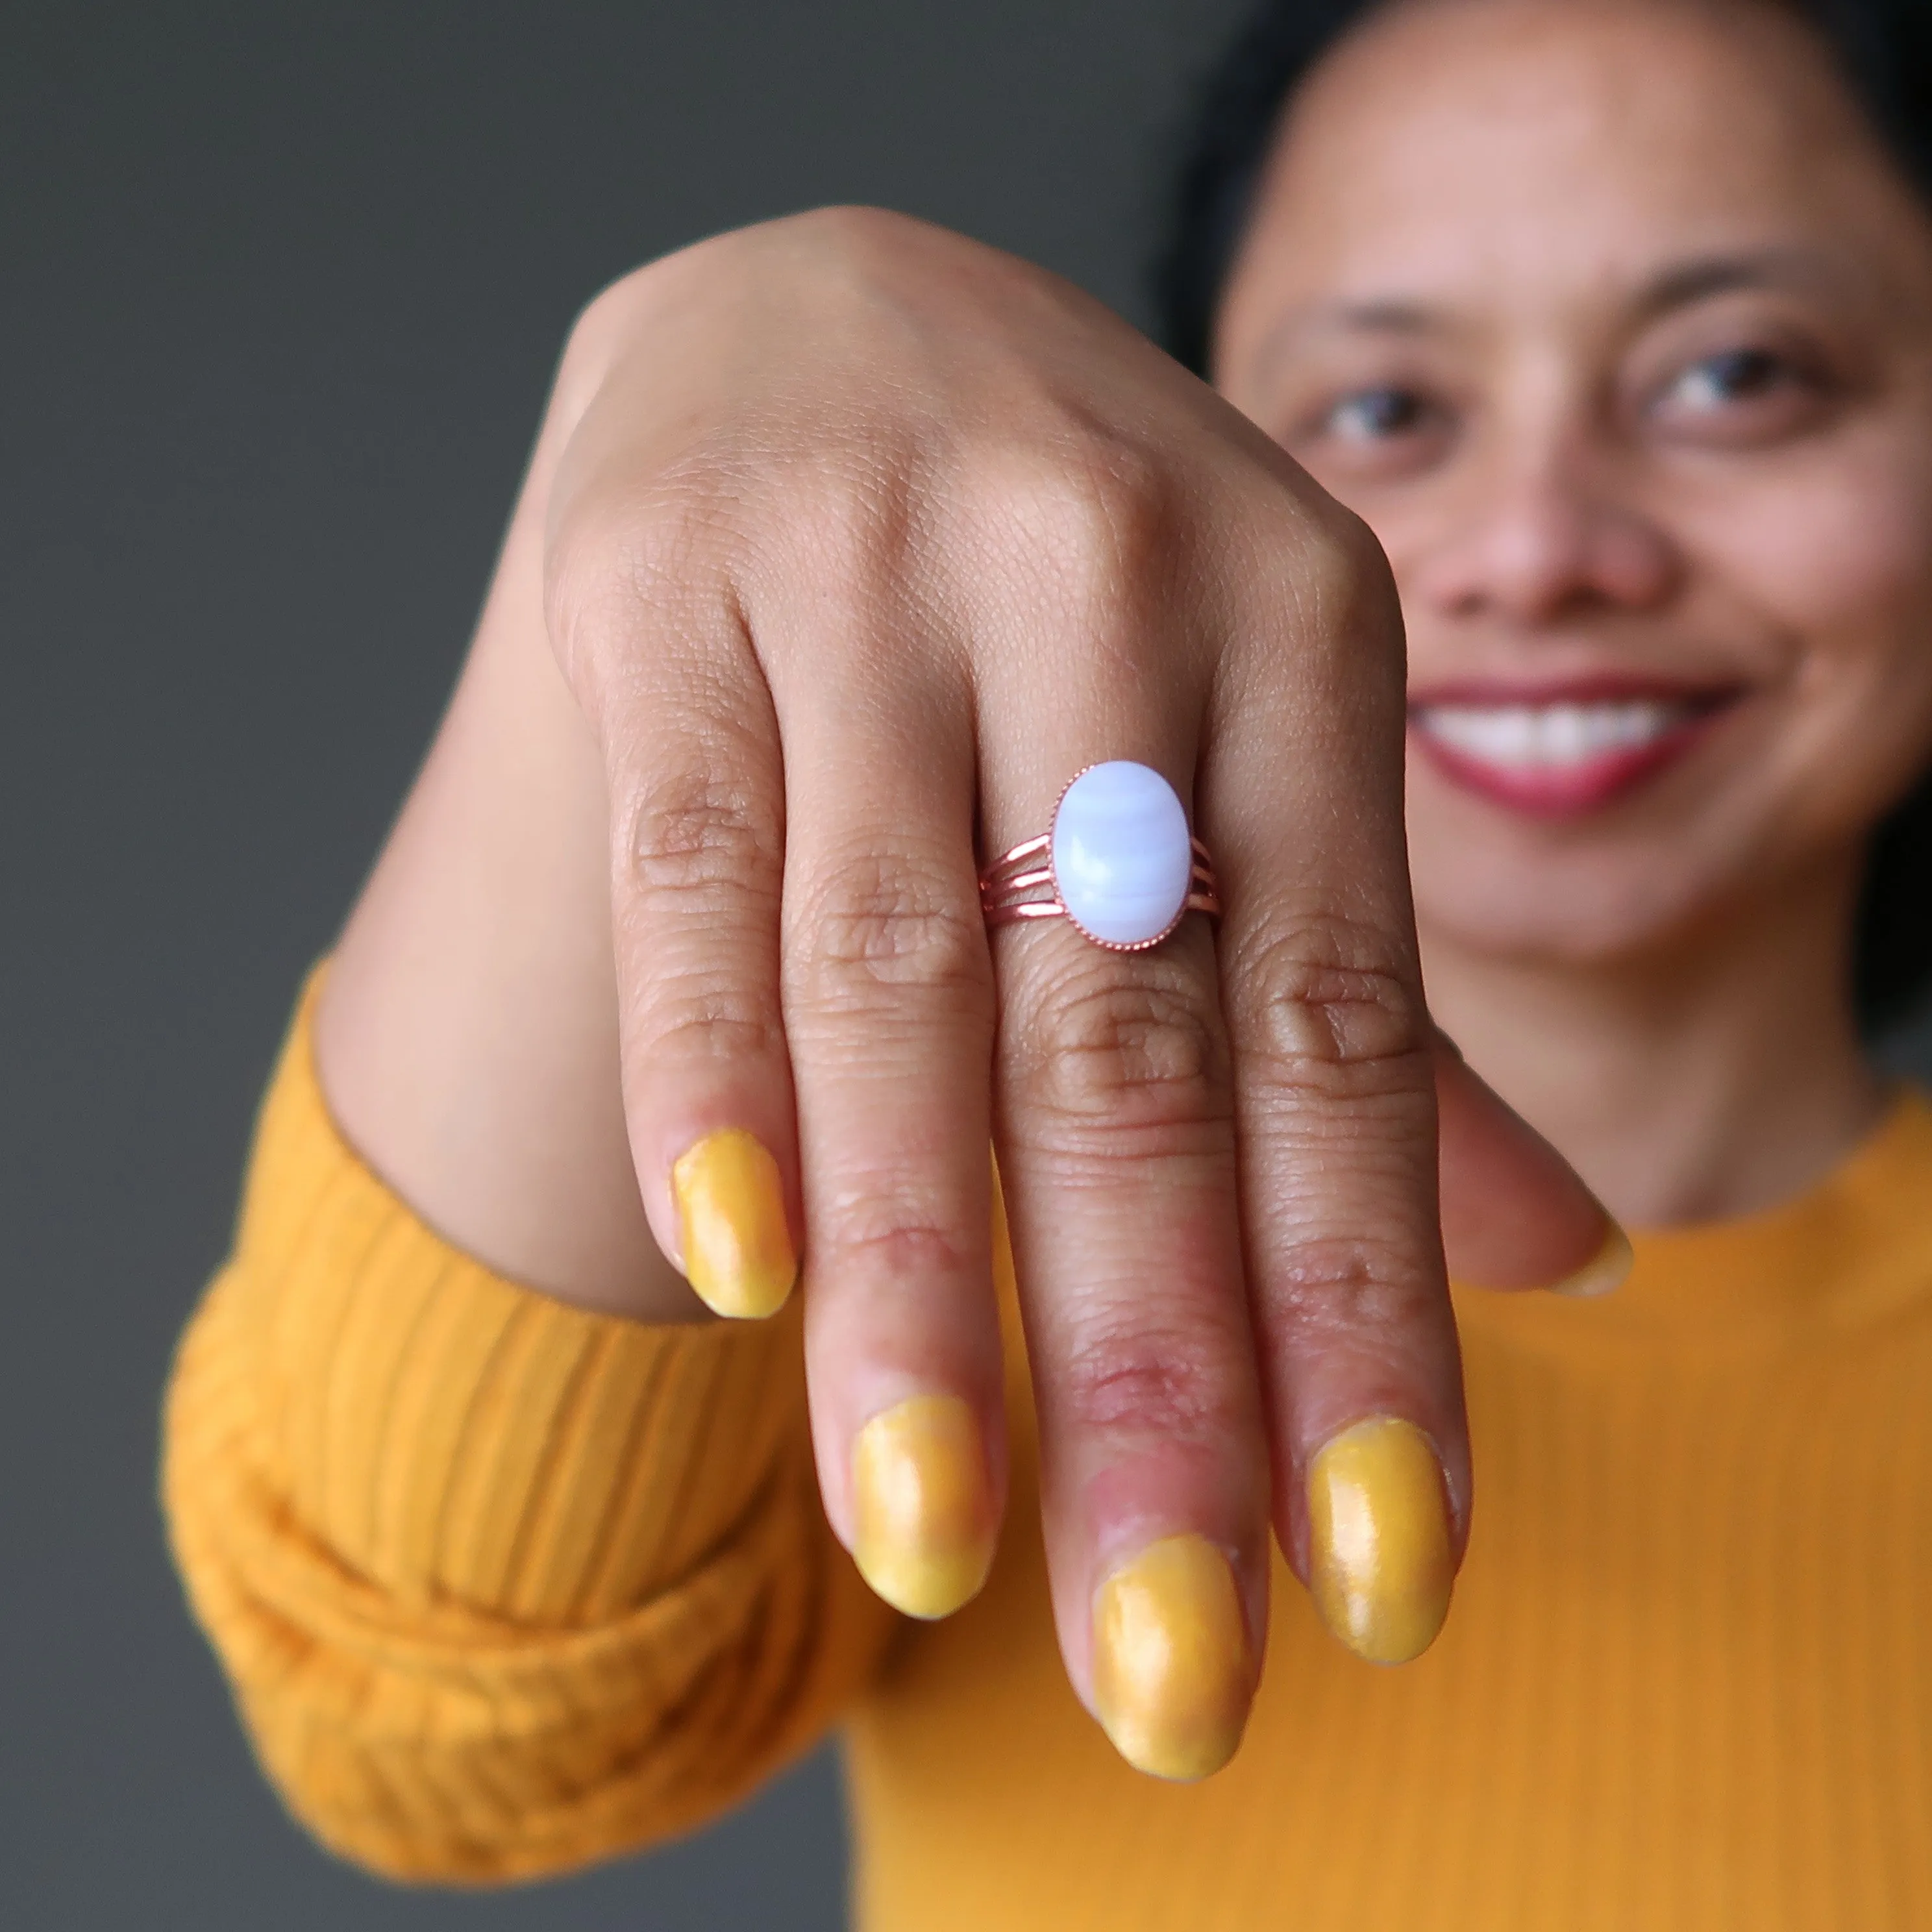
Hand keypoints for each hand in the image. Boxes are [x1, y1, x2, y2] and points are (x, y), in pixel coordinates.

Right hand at [322, 208, 1618, 1781]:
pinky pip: (699, 858)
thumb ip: (1357, 999)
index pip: (1339, 1031)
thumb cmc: (1066, 581)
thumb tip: (1556, 1268)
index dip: (1362, 1317)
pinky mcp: (667, 574)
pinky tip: (743, 1266)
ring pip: (900, 976)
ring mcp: (874, 564)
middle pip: (1128, 1040)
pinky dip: (718, 1066)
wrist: (824, 311)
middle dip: (1153, 1369)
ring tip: (929, 1549)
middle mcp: (1112, 582)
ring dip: (924, 1285)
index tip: (1372, 1582)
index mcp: (1302, 628)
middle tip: (1170, 1666)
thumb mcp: (1247, 734)